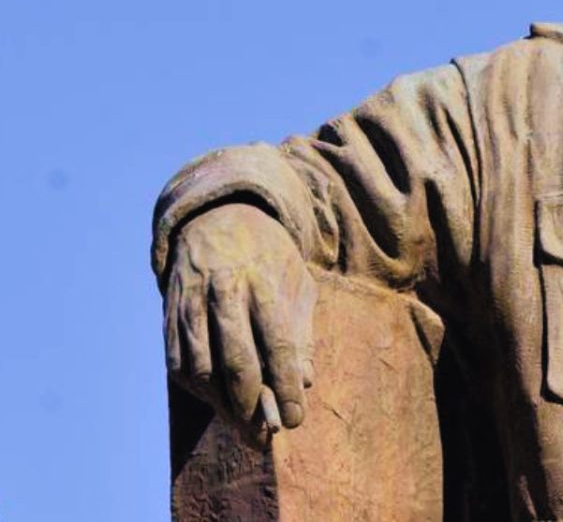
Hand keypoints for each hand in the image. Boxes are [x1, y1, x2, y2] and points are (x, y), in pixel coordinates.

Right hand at [162, 203, 317, 446]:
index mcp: (262, 280)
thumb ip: (301, 332)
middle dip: (253, 406)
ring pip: (202, 369)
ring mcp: (189, 304)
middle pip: (235, 362)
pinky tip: (218, 403)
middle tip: (267, 434)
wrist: (216, 218)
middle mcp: (222, 291)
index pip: (277, 343)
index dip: (286, 386)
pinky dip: (199, 392)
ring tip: (244, 426)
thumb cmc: (269, 257)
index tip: (294, 420)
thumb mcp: (297, 283)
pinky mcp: (169, 316)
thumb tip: (304, 382)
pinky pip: (179, 365)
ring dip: (223, 406)